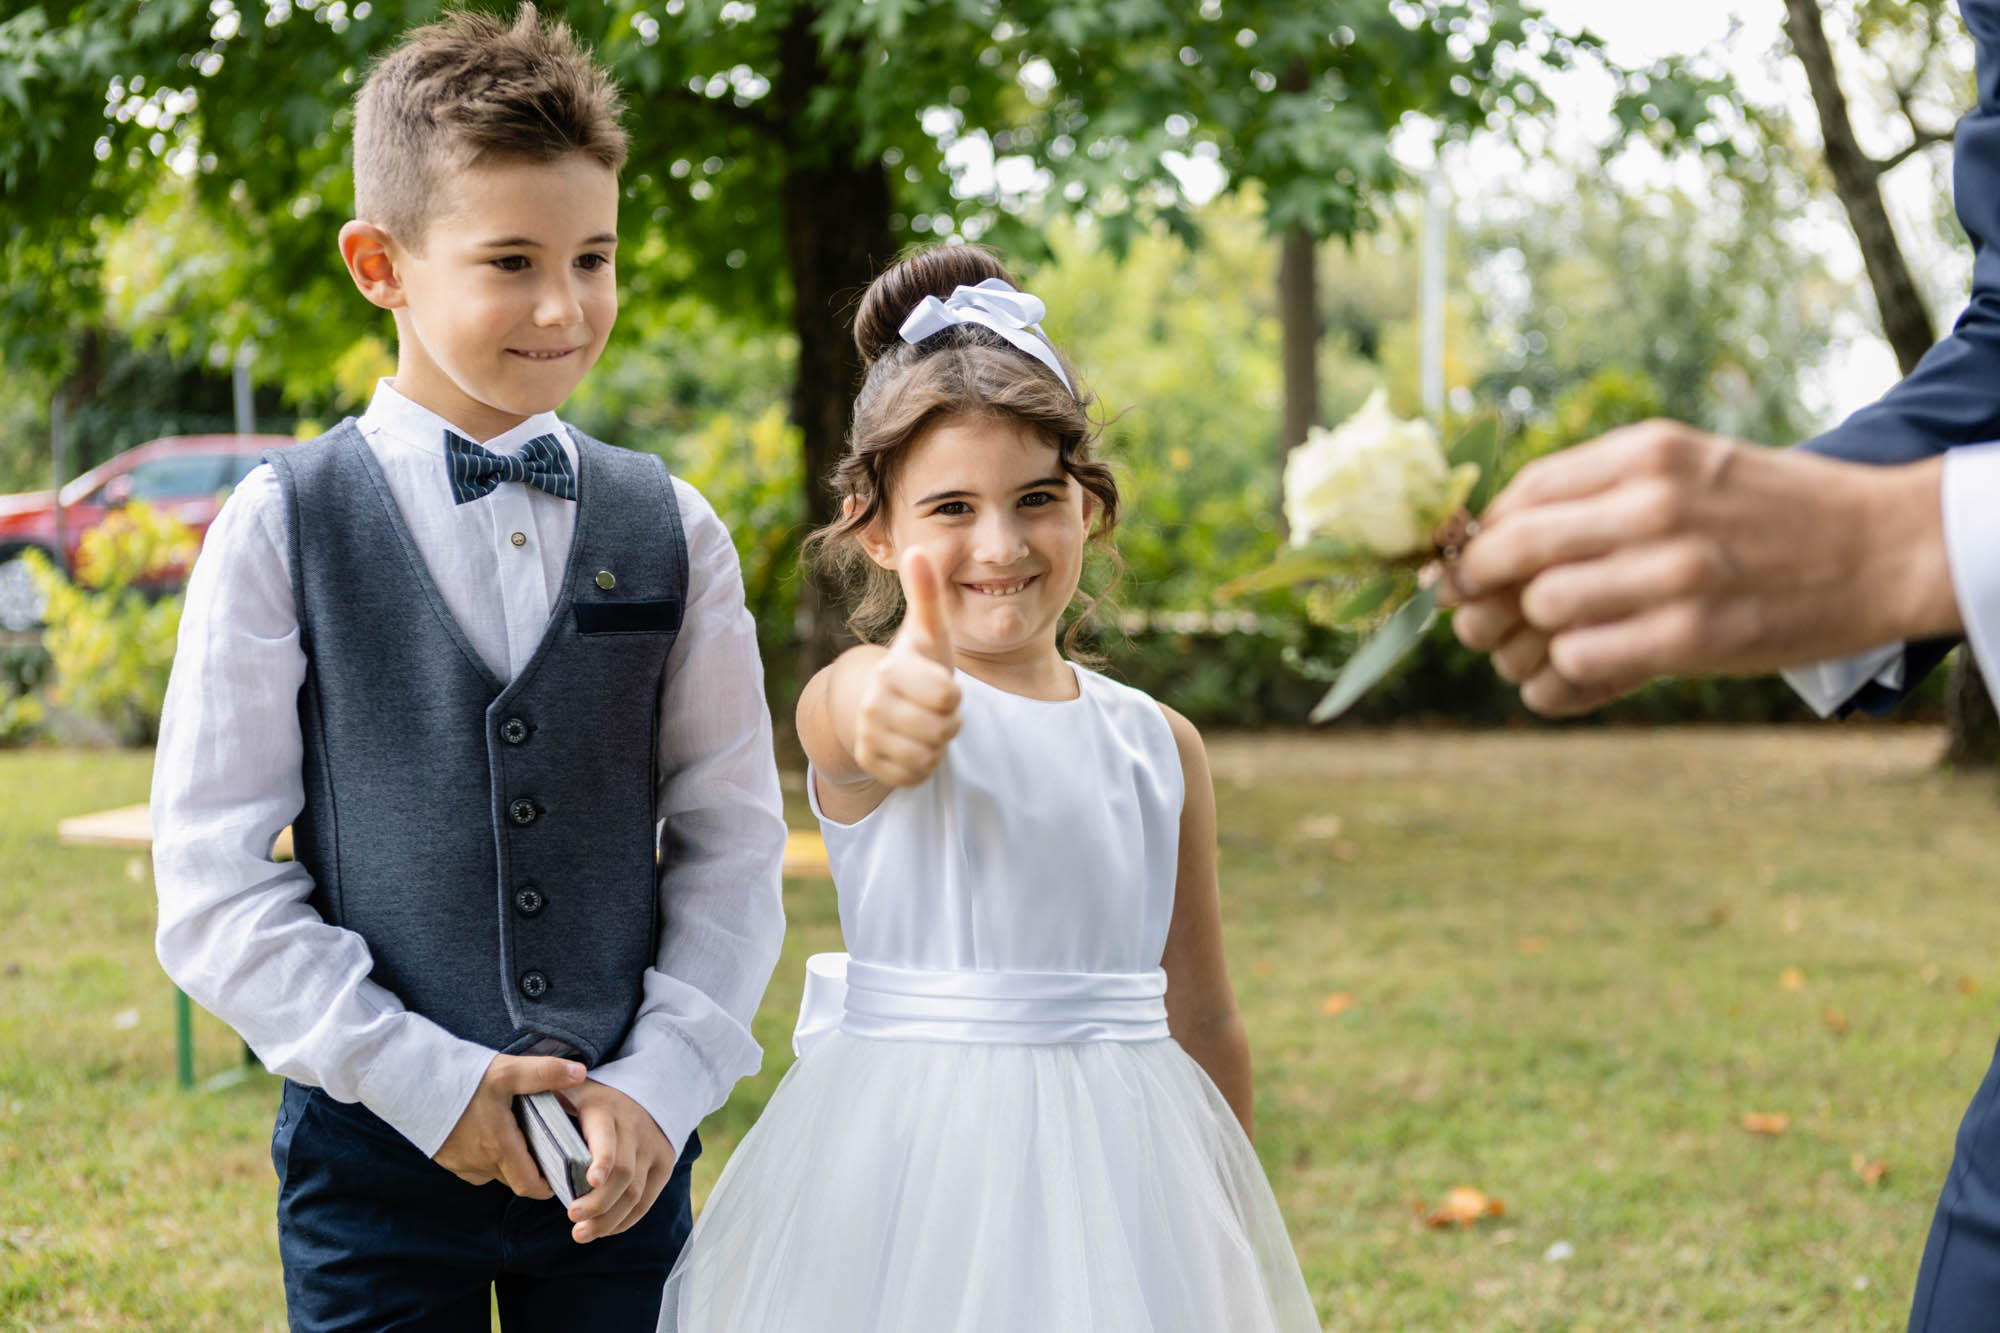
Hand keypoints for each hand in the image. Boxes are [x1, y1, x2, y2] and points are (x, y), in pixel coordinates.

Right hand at [433, 1053, 586, 1197]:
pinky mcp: (446, 1158)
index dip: (549, 1184)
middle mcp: (480, 1164)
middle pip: (515, 1180)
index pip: (531, 1186)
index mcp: (500, 1148)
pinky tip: (490, 1130)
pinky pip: (475, 1166)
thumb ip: (544, 1073)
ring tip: (520, 1133)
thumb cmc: (460, 1077)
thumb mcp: (507, 1071)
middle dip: (532, 1169)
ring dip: (509, 1161)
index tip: (562, 1171)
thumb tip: (580, 1073)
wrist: (408, 1081)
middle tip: (547, 1146)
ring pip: (495, 1173)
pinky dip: (488, 1155)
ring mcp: (460, 1164)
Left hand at [564, 1080, 676, 1242]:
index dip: (602, 1161)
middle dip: (598, 1204)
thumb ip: (548, 1094)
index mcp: (606, 1109)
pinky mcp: (663, 1164)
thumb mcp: (571, 1088)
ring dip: (608, 1220)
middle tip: (573, 1220)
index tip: (589, 1182)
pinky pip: (646, 1200)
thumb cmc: (593, 1098)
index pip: (608, 1139)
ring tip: (581, 1233)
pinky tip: (605, 1229)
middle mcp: (635, 1128)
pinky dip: (625, 1220)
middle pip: (622, 1174)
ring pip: (635, 1193)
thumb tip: (518, 1101)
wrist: (649, 1087)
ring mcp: (653, 1147)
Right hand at [852, 547, 961, 786]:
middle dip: (948, 721)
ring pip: (930, 755)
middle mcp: (873, 704)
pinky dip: (922, 764)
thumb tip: (917, 548)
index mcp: (891, 671)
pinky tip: (913, 744)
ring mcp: (868, 735)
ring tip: (924, 723)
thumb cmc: (914, 665)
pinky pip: (916, 775)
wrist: (872, 702)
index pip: (948, 697)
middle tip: (934, 708)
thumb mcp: (927, 632)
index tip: (939, 684)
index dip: (953, 695)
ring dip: (936, 743)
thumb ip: (926, 594)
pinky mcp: (870, 762)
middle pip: (943, 729)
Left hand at [1441, 420, 1955, 714]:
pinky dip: (1557, 681)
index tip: (1473, 570)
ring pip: (1539, 610)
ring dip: (1521, 642)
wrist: (1886, 547)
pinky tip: (1566, 682)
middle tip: (1475, 618)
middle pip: (1510, 551)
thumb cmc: (1772, 514)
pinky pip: (1579, 662)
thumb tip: (1485, 544)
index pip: (1519, 495)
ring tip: (1536, 653)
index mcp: (1645, 453)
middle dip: (1475, 591)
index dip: (1479, 541)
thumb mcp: (1688, 469)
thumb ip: (1599, 496)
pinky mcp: (1693, 637)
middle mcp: (1653, 504)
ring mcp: (1674, 571)